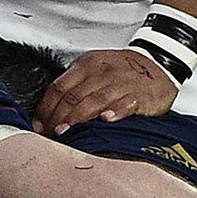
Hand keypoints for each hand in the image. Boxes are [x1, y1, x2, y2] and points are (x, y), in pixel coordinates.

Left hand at [33, 47, 177, 134]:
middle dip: (58, 118)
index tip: (39, 126)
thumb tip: (49, 114)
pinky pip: (125, 103)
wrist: (158, 62)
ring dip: (78, 118)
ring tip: (66, 133)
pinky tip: (106, 120)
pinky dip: (115, 112)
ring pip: (94, 101)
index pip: (59, 88)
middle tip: (49, 135)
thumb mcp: (94, 70)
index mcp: (86, 65)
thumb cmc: (120, 71)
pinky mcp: (140, 95)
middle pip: (73, 97)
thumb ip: (74, 87)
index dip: (46, 108)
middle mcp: (101, 73)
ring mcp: (121, 83)